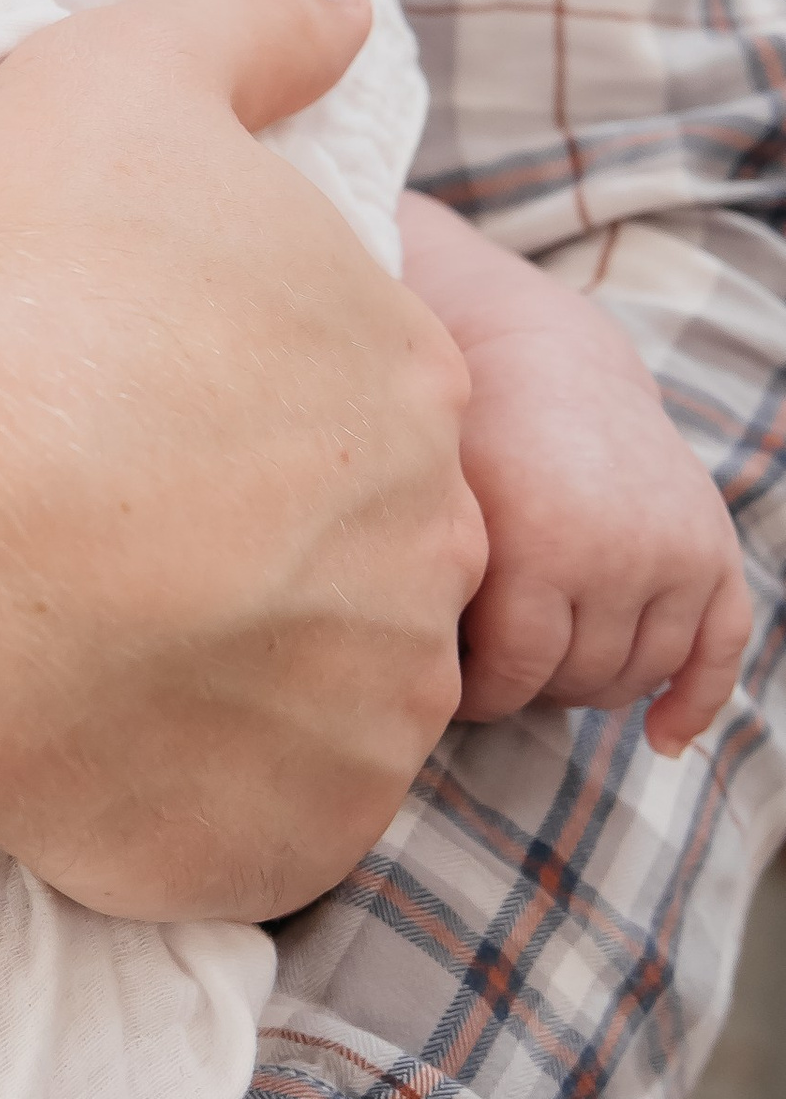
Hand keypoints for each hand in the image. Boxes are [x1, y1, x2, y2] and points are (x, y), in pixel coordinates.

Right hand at [0, 0, 484, 964]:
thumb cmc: (4, 288)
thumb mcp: (115, 79)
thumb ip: (248, 27)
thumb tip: (341, 14)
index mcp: (403, 369)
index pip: (353, 398)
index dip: (228, 404)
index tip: (112, 410)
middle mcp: (426, 540)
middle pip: (353, 549)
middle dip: (239, 545)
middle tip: (81, 529)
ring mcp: (370, 701)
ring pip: (317, 692)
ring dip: (218, 674)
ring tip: (62, 637)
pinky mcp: (297, 831)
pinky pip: (258, 823)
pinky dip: (182, 798)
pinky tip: (68, 737)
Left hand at [397, 194, 751, 754]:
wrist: (542, 359)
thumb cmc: (466, 439)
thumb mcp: (436, 506)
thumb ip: (424, 589)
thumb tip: (378, 686)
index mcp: (538, 546)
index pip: (511, 678)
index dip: (476, 695)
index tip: (448, 686)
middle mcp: (618, 554)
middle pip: (575, 680)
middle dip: (530, 686)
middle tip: (495, 671)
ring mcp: (674, 553)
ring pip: (636, 674)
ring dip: (590, 686)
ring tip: (544, 671)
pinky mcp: (711, 548)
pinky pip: (720, 649)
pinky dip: (695, 700)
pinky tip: (660, 740)